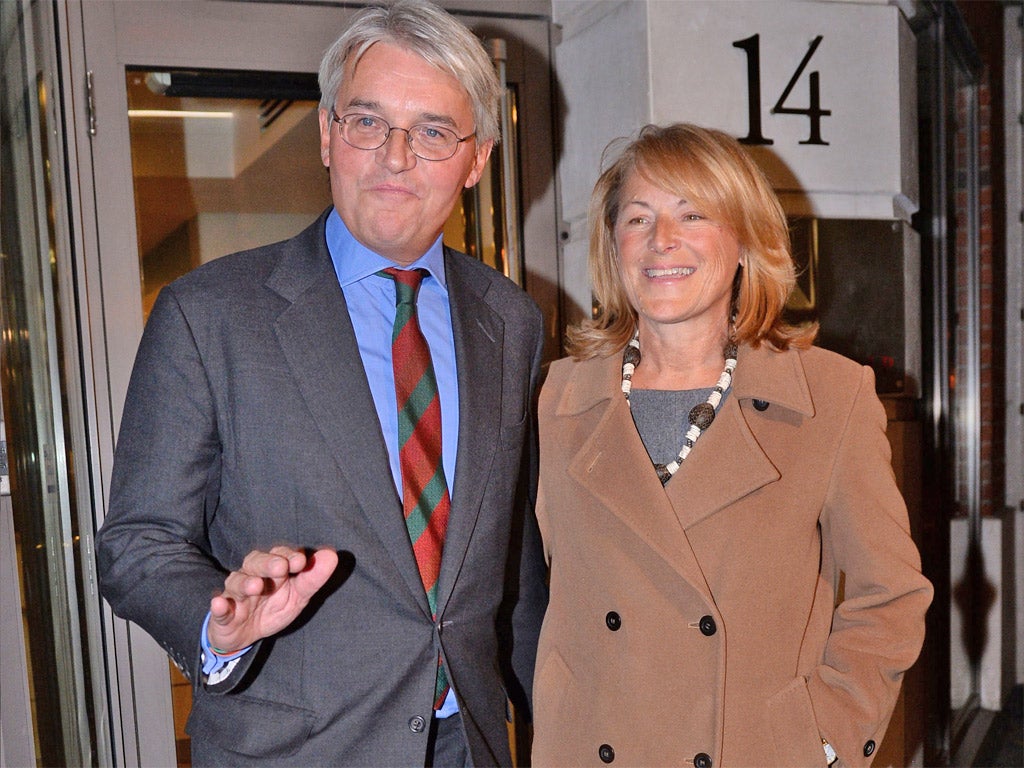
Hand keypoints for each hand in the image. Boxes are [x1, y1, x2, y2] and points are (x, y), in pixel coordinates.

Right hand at [207, 545, 338, 653]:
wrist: (245, 635)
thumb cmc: (273, 607)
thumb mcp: (298, 596)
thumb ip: (313, 578)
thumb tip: (331, 555)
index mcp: (273, 568)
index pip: (280, 554)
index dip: (289, 556)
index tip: (300, 561)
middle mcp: (252, 575)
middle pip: (256, 562)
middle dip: (268, 564)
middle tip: (280, 567)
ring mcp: (235, 594)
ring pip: (237, 582)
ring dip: (246, 582)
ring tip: (256, 586)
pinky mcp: (222, 613)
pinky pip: (218, 608)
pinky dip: (219, 605)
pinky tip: (220, 603)